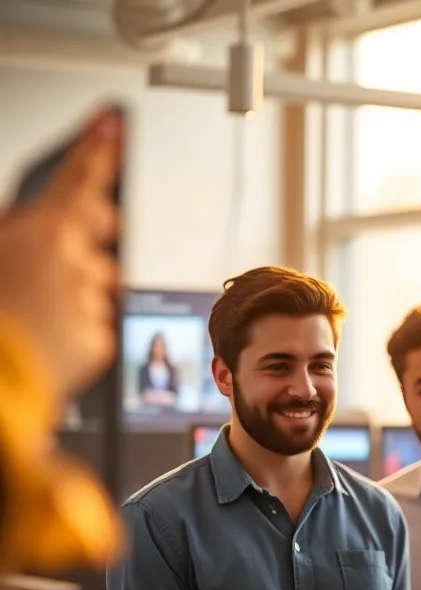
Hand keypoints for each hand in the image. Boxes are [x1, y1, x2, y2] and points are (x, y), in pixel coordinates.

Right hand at [0, 107, 121, 401]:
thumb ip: (13, 232)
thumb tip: (27, 223)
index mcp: (43, 232)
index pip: (82, 176)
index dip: (99, 146)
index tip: (112, 125)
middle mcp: (77, 262)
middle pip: (100, 230)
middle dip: (88, 230)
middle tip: (55, 247)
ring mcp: (92, 301)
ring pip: (96, 282)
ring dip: (74, 287)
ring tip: (33, 312)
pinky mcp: (101, 339)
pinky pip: (94, 322)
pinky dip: (74, 325)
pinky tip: (44, 339)